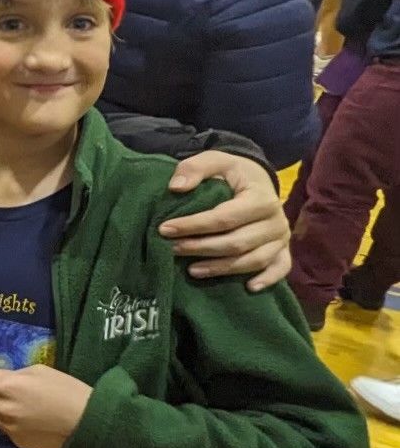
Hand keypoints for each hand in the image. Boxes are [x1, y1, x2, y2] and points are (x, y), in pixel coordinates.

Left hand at [0, 365, 91, 447]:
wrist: (85, 423)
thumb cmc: (66, 390)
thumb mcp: (40, 370)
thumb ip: (15, 374)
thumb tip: (3, 379)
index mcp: (7, 386)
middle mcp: (2, 408)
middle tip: (9, 392)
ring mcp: (8, 428)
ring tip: (17, 407)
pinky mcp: (16, 442)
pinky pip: (4, 429)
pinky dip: (10, 423)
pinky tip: (28, 421)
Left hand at [160, 152, 288, 290]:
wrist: (256, 179)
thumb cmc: (232, 172)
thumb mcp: (214, 160)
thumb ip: (194, 168)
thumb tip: (176, 188)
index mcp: (261, 198)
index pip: (224, 218)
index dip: (193, 225)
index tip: (165, 229)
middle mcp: (276, 220)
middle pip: (237, 243)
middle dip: (201, 248)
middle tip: (172, 248)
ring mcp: (282, 237)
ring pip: (252, 260)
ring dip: (221, 268)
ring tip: (191, 270)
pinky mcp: (283, 249)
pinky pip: (280, 268)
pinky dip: (267, 279)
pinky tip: (248, 288)